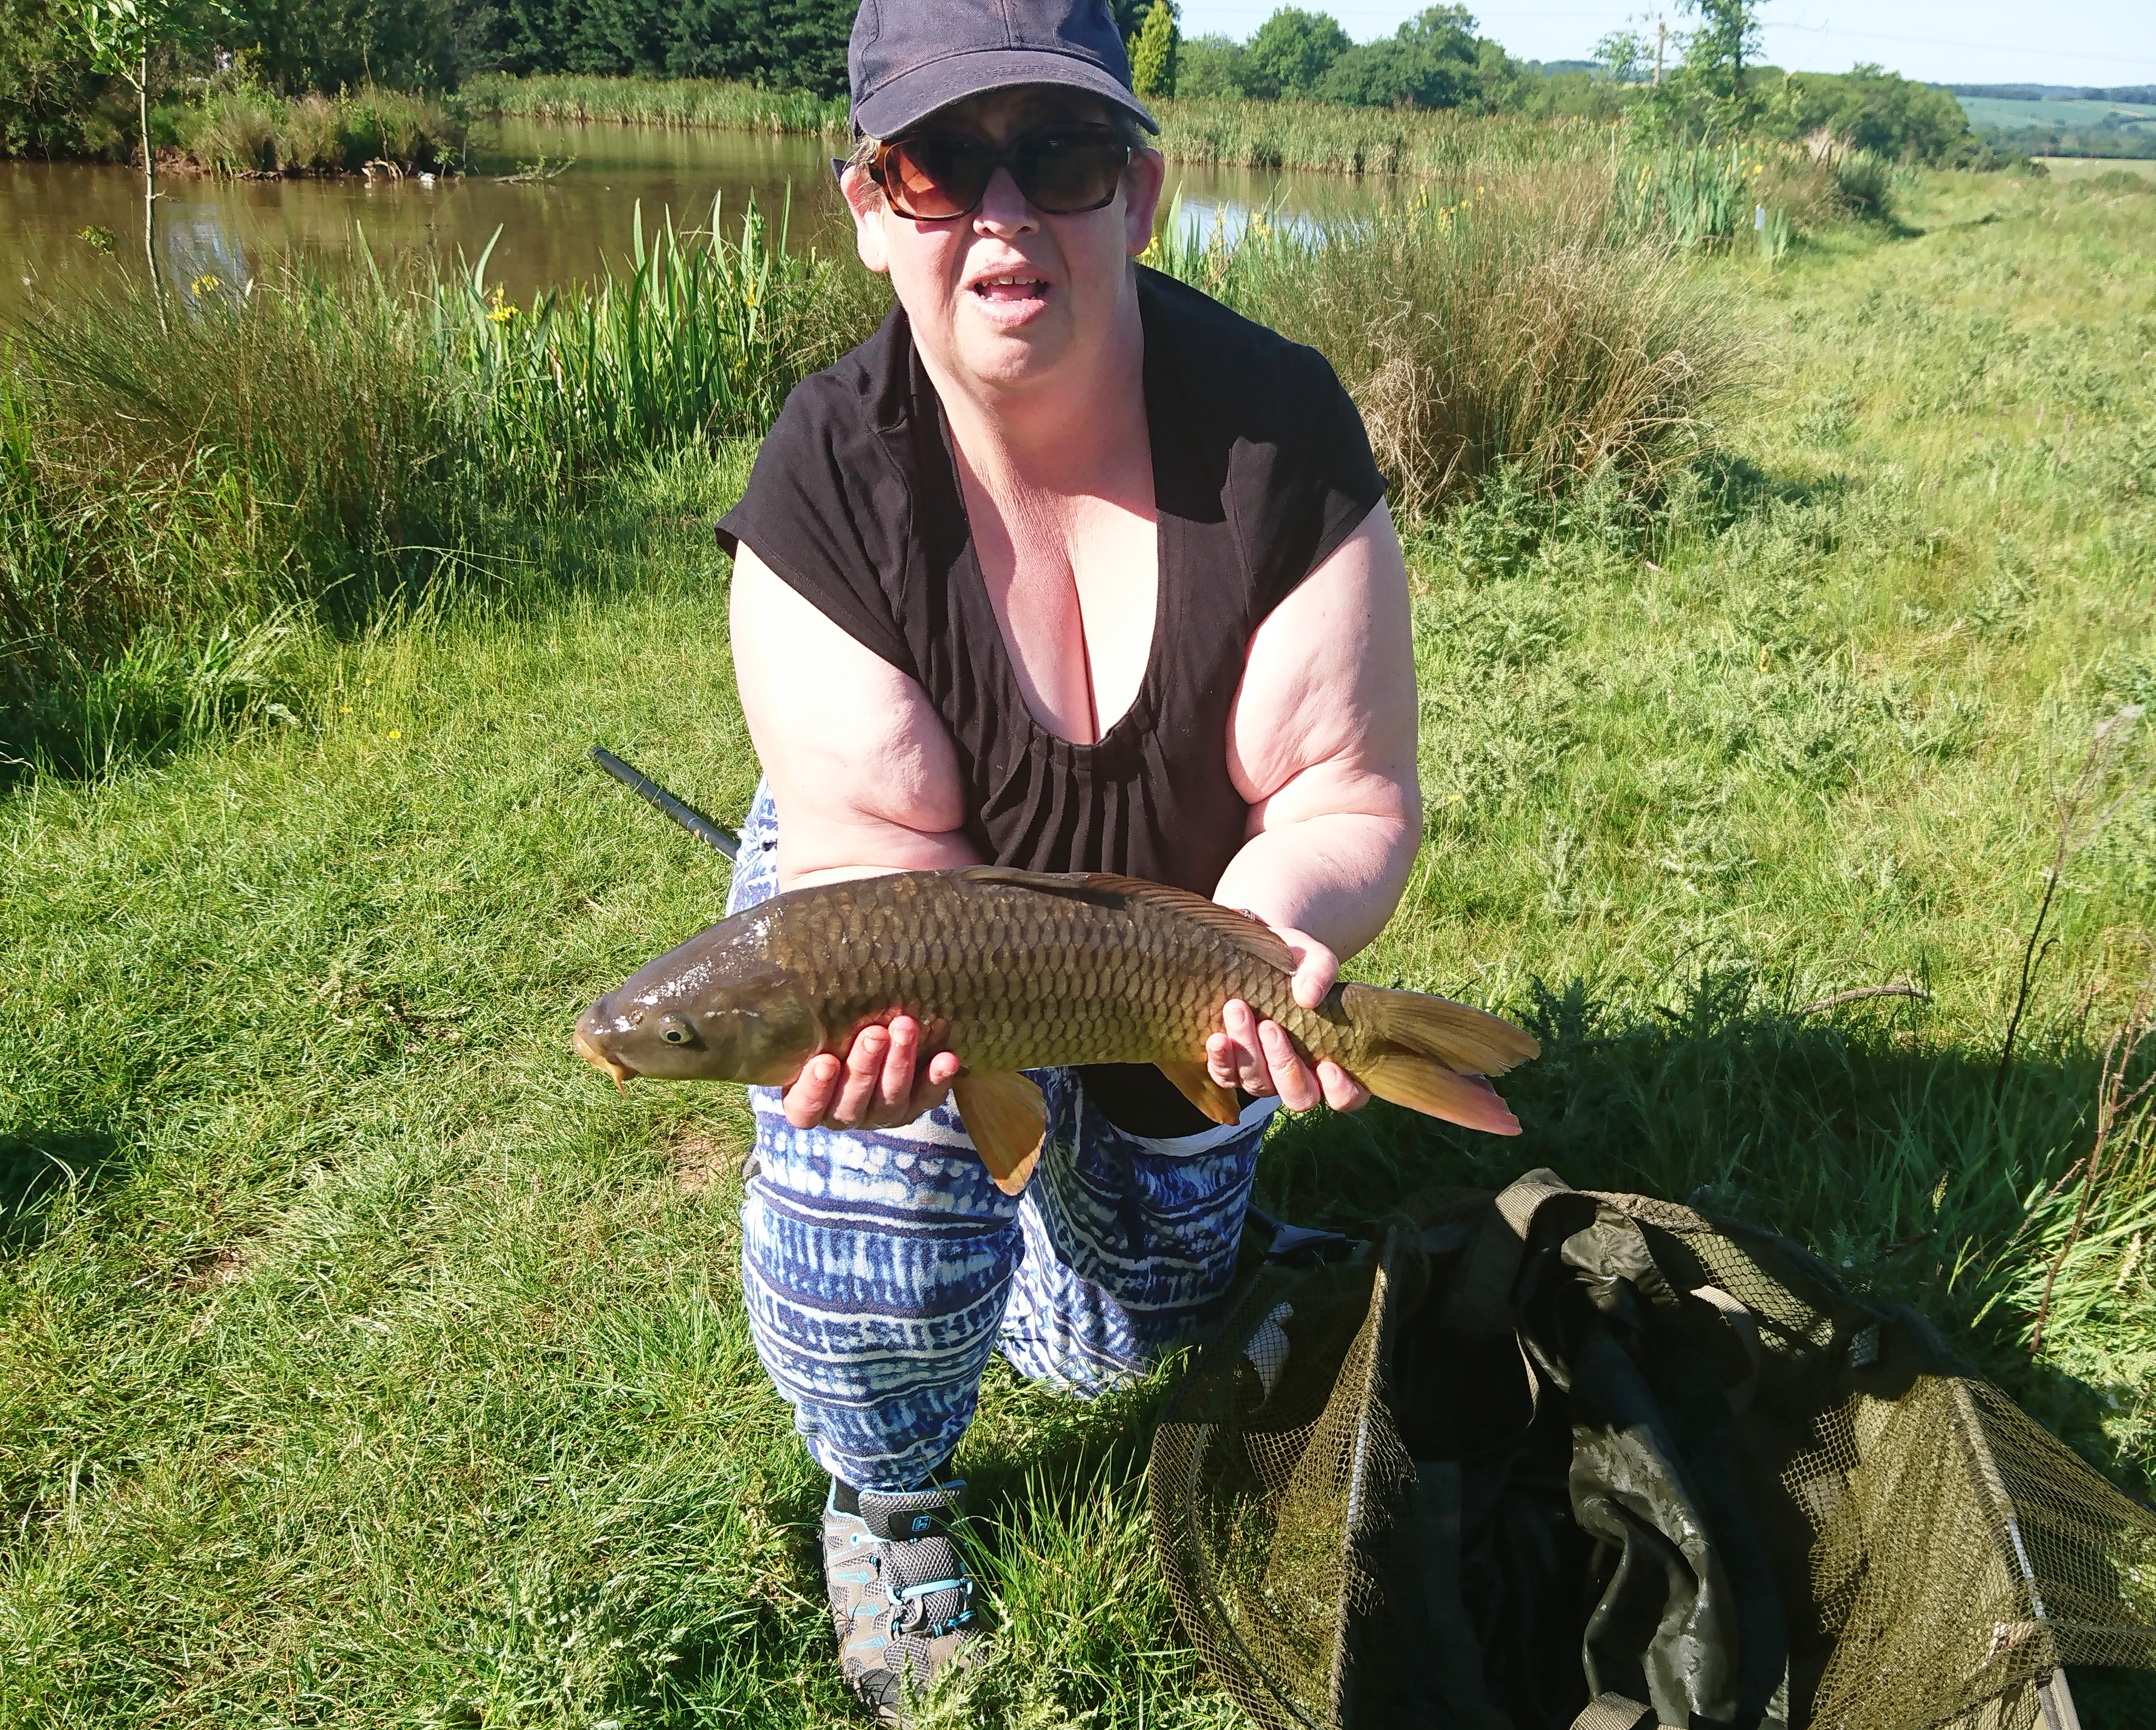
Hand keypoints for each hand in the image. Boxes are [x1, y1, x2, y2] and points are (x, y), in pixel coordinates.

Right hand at [781, 1015, 960, 1131]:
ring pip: (891, 1099)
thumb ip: (803, 1022)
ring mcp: (881, 1114)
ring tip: (906, 1028)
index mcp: (808, 1102)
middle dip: (865, 1067)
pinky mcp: (914, 1106)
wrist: (864, 1034)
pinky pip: (927, 1097)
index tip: (826, 1061)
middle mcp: (844, 1114)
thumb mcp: (807, 1029)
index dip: (814, 1090)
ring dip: (900, 1064)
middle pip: (852, 1102)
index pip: (805, 1109)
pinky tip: (947, 1058)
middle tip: (875, 1034)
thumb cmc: (823, 1031)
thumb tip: (791, 979)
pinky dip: (937, 1078)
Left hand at [1204, 926, 1371, 1112]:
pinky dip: (1221, 1060)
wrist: (1258, 953)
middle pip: (1299, 1097)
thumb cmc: (1296, 961)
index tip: (1327, 1065)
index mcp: (1333, 1057)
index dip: (1340, 1091)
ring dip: (1248, 1053)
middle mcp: (1301, 1074)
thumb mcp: (1312, 956)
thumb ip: (1320, 970)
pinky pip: (1226, 1078)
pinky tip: (1217, 1038)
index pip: (1348, 1096)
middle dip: (1283, 1064)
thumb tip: (1309, 997)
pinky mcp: (1233, 1067)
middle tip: (1269, 1025)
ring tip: (1237, 1010)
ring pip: (1259, 1085)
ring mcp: (1265, 1075)